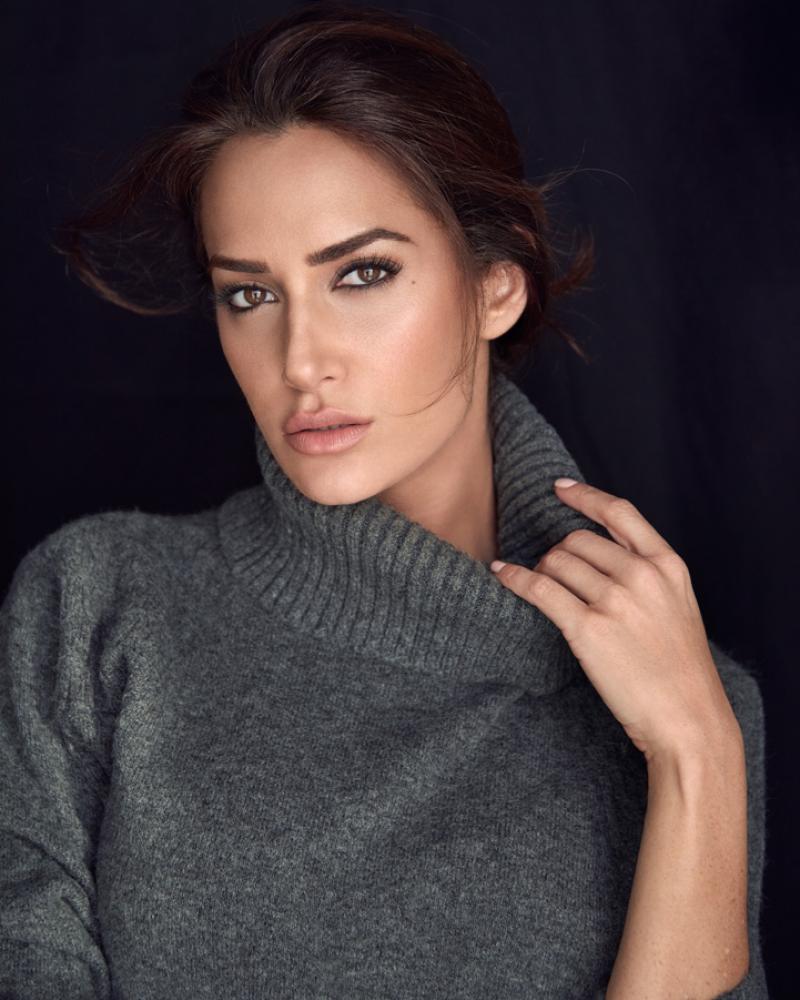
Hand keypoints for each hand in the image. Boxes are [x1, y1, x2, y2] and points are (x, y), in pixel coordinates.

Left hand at [490, 478, 739, 762]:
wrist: (688, 718)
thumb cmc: (680, 669)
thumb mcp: (678, 606)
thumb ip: (648, 575)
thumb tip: (598, 554)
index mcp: (667, 565)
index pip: (619, 513)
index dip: (585, 496)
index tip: (559, 488)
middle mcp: (641, 575)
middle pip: (578, 540)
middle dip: (560, 553)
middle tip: (555, 575)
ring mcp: (614, 601)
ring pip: (557, 562)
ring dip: (542, 571)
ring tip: (542, 588)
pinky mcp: (588, 628)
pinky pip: (539, 590)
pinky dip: (515, 578)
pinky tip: (501, 574)